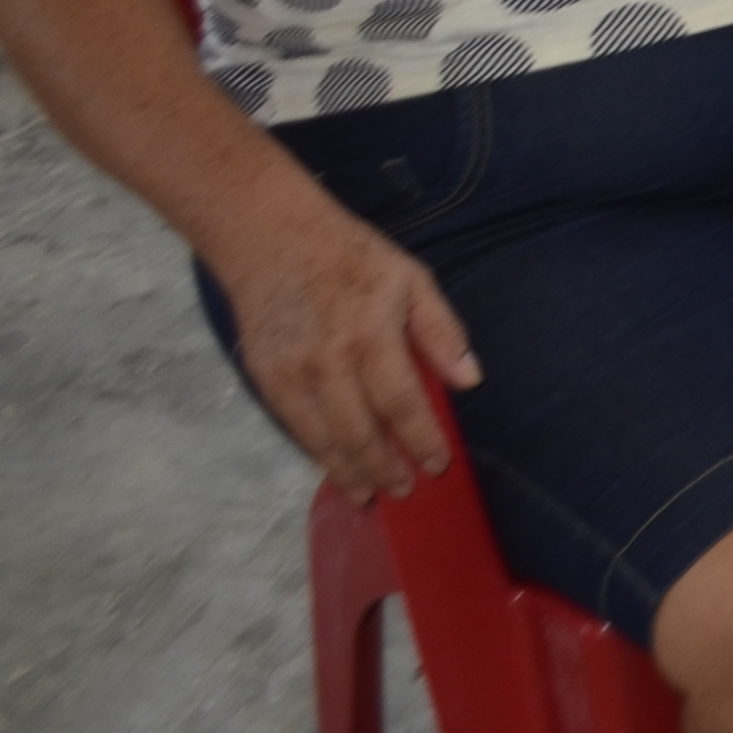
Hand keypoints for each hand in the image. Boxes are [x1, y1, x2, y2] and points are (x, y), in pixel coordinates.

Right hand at [209, 184, 480, 501]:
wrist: (270, 236)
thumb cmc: (350, 255)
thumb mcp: (411, 279)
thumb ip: (442, 331)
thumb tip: (470, 380)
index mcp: (371, 335)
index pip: (402, 404)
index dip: (421, 440)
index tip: (438, 465)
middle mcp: (327, 361)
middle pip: (358, 433)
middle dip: (384, 470)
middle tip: (406, 492)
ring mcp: (290, 372)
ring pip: (321, 439)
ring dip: (347, 472)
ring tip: (369, 495)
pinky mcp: (263, 375)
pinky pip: (294, 426)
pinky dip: (316, 450)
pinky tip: (335, 464)